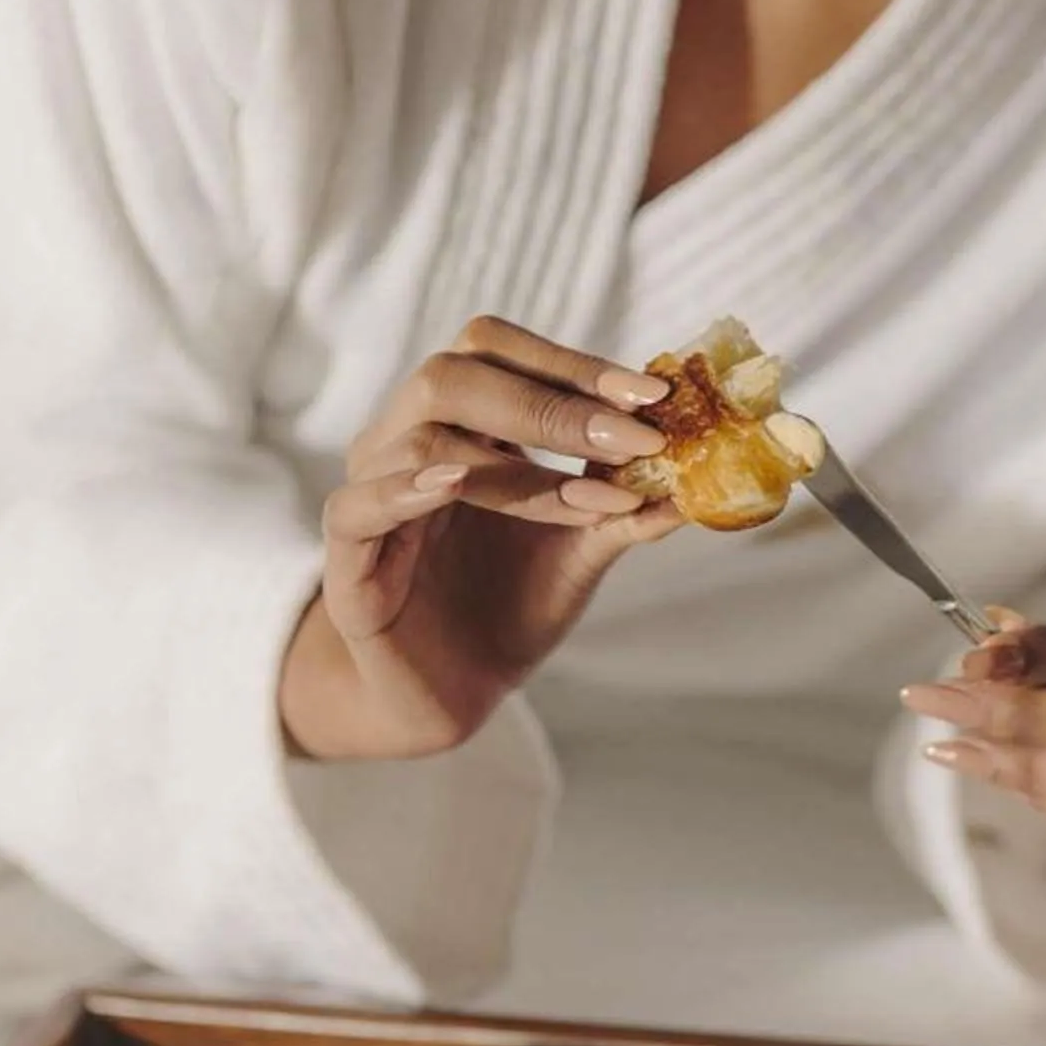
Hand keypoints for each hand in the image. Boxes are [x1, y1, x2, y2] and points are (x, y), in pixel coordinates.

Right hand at [280, 317, 684, 760]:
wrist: (455, 692)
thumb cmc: (511, 605)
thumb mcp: (580, 548)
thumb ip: (623, 503)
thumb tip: (698, 476)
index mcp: (460, 424)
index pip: (498, 352)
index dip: (573, 364)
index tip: (654, 393)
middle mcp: (405, 443)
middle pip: (453, 374)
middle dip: (552, 400)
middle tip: (635, 435)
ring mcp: (372, 496)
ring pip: (420, 440)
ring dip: (514, 468)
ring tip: (585, 501)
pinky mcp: (348, 562)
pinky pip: (356, 507)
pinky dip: (403, 491)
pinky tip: (453, 483)